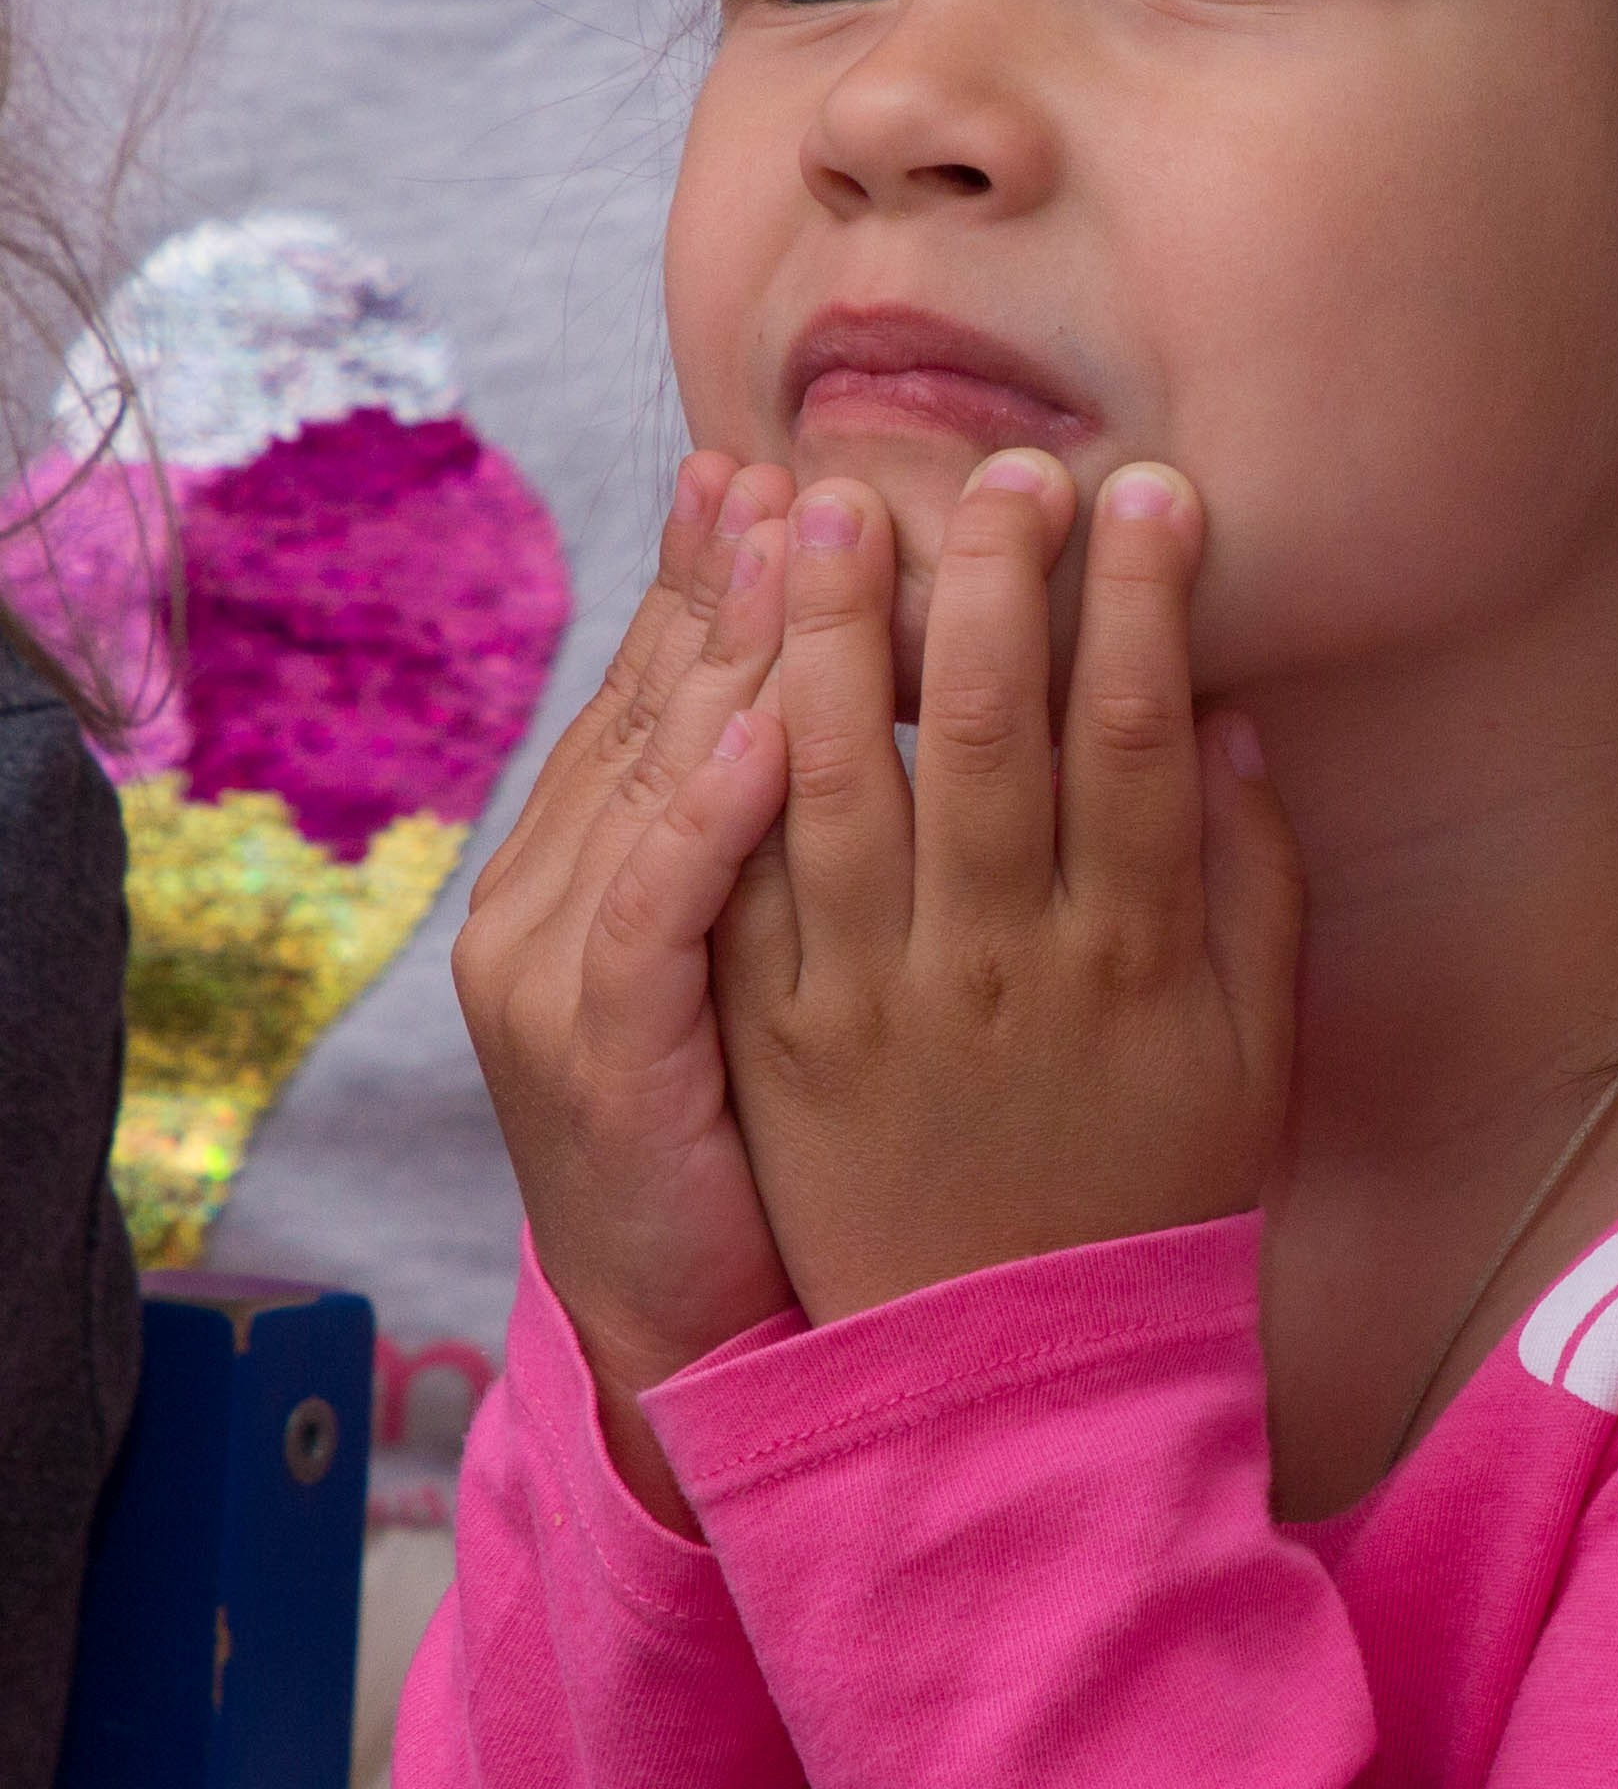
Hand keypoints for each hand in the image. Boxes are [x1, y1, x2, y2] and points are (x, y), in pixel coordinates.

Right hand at [454, 454, 801, 1528]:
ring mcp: (565, 971)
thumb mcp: (769, 951)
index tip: (794, 466)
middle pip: (660, 700)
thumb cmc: (764, 1131)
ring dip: (733, 649)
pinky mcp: (603, 1058)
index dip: (726, 574)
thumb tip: (881, 674)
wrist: (693, 1334)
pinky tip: (774, 732)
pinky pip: (658, 916)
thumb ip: (809, 823)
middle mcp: (566, 892)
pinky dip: (707, 819)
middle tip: (807, 454)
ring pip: (655, 776)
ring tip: (806, 533)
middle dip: (733, 574)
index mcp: (612, 858)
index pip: (671, 683)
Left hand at [713, 451, 1303, 1325]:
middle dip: (992, 576)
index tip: (1147, 487)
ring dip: (840, 632)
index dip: (1143, 600)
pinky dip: (734, 767)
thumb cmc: (1148, 1198)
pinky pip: (744, 883)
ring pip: (848, 780)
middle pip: (992, 727)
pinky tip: (736, 662)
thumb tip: (1230, 729)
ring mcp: (874, 1000)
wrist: (1011, 1381)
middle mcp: (1002, 962)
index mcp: (1130, 955)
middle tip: (994, 460)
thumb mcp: (1250, 1054)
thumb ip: (1252, 891)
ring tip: (832, 505)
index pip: (1138, 732)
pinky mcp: (771, 1038)